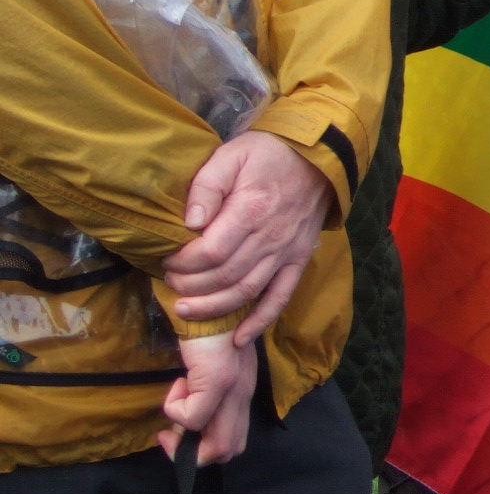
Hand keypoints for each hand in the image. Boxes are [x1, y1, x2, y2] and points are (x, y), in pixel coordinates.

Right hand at [158, 332, 257, 464]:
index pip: (235, 441)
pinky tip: (178, 383)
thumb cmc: (204, 330)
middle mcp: (244, 394)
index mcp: (243, 391)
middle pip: (228, 450)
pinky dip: (176, 409)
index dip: (206, 449)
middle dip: (194, 454)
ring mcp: (234, 390)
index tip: (179, 434)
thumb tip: (185, 419)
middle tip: (170, 434)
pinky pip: (193, 417)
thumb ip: (208, 391)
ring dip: (185, 440)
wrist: (207, 301)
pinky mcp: (218, 382)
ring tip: (172, 415)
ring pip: (218, 446)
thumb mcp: (212, 366)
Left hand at [165, 133, 332, 345]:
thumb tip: (189, 223)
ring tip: (186, 311)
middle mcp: (270, 239)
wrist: (317, 156)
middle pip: (225, 277)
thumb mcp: (231, 156)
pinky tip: (239, 339)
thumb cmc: (268, 154)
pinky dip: (260, 322)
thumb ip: (207, 186)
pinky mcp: (298, 261)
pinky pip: (281, 298)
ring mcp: (287, 253)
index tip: (167, 260)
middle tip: (172, 284)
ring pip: (247, 293)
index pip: (211, 252)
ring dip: (215, 308)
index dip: (184, 263)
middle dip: (192, 286)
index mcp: (251, 211)